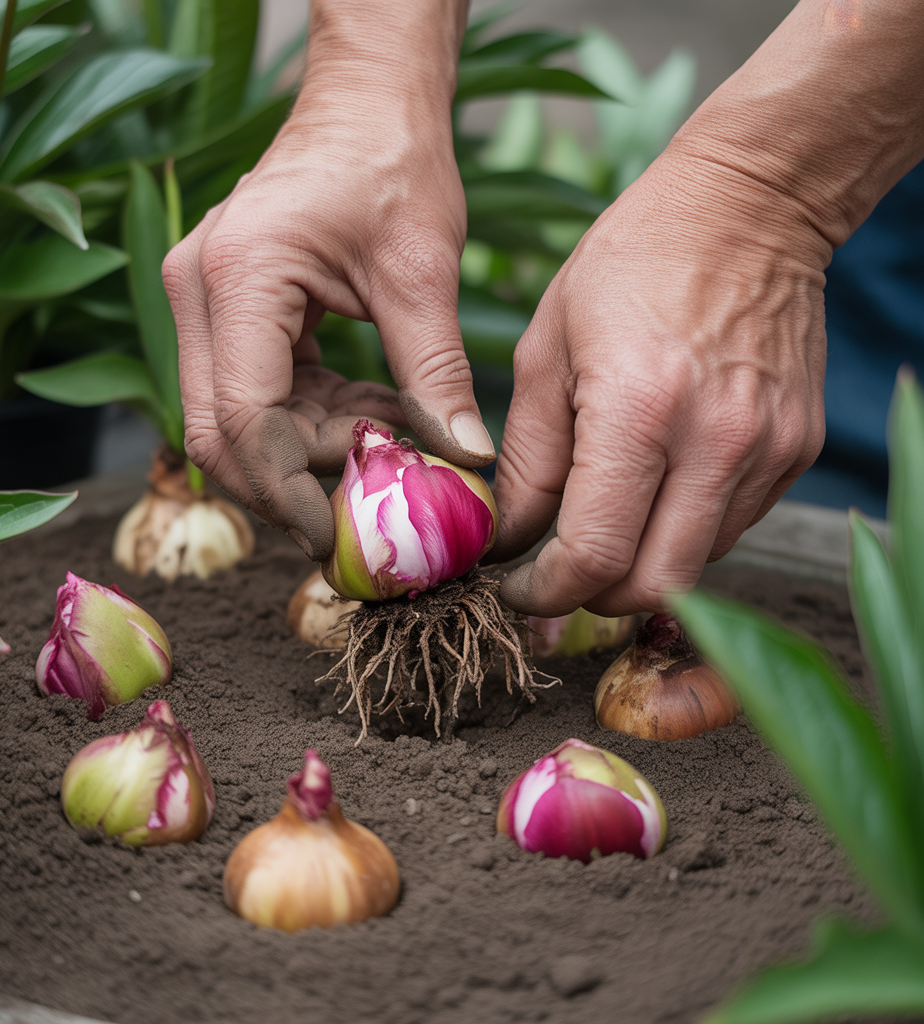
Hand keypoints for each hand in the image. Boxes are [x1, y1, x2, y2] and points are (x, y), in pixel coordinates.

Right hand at [162, 3, 488, 561]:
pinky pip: (260, 393)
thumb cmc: (392, 161)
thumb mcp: (422, 271)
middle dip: (295, 483)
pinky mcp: (229, 314)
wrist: (367, 103)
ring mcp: (205, 304)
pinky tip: (374, 411)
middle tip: (370, 506)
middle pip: (223, 434)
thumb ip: (435, 373)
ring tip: (392, 443)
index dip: (290, 492)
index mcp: (238, 278)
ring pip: (239, 423)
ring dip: (314, 450)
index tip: (343, 535)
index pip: (242, 421)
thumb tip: (464, 459)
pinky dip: (316, 417)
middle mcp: (198, 293)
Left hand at [491, 149, 829, 617]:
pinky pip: (731, 529)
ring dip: (639, 567)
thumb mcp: (546, 353)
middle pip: (654, 588)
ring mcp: (768, 450)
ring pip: (695, 568)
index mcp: (639, 409)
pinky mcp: (798, 451)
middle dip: (592, 599)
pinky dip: (681, 533)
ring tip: (602, 524)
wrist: (747, 207)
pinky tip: (654, 491)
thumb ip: (525, 461)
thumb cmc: (629, 266)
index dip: (544, 592)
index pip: (593, 555)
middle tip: (555, 576)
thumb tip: (507, 539)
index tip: (517, 587)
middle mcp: (717, 442)